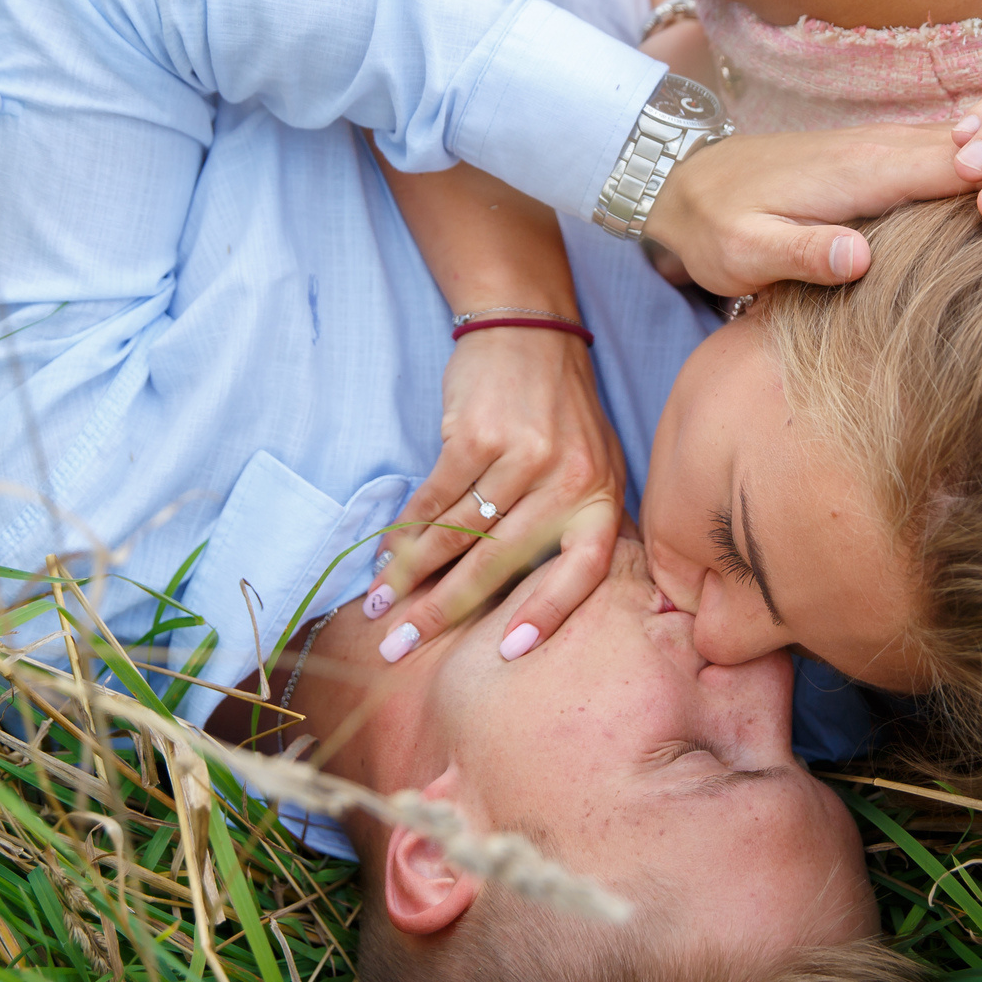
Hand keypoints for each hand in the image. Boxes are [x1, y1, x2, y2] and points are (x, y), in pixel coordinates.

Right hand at [369, 320, 626, 661]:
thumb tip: (541, 604)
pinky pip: (433, 498)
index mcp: (601, 497)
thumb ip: (574, 524)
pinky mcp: (476, 435)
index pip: (582, 570)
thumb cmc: (559, 411)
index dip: (547, 613)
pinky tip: (384, 554)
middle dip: (443, 610)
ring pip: (455, 534)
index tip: (511, 651)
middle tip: (403, 646)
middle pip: (498, 562)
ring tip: (380, 605)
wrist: (530, 329)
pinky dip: (404, 530)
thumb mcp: (591, 465)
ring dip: (409, 573)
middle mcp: (567, 480)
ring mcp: (522, 456)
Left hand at [640, 123, 973, 296]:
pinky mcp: (878, 159)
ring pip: (968, 149)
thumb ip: (801, 254)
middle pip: (977, 151)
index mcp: (859, 172)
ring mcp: (881, 150)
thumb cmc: (713, 227)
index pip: (953, 169)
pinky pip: (946, 156)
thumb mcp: (743, 253)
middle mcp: (879, 150)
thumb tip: (860, 258)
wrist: (680, 186)